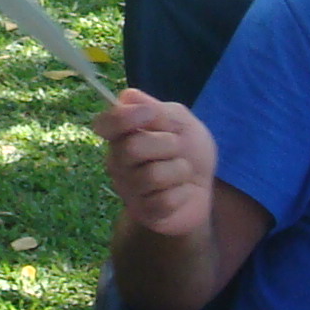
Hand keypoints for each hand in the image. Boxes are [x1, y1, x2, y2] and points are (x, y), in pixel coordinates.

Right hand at [93, 89, 216, 236]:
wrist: (204, 185)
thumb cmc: (188, 149)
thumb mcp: (179, 120)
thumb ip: (156, 109)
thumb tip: (127, 96)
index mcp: (122, 136)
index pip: (104, 125)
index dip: (124, 117)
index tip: (150, 114)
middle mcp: (118, 162)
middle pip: (132, 148)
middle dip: (167, 144)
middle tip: (178, 148)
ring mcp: (129, 190)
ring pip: (153, 175)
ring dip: (180, 170)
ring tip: (182, 171)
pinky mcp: (145, 212)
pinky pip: (165, 200)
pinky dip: (183, 193)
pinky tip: (182, 191)